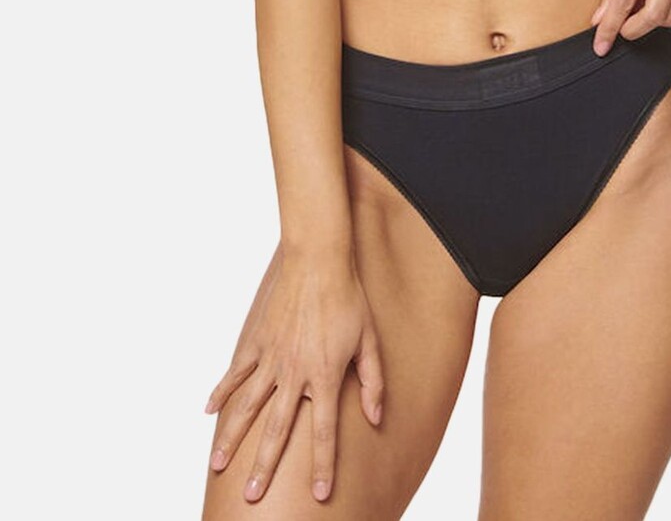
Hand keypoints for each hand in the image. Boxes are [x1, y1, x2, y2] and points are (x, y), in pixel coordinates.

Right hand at [204, 240, 383, 503]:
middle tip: (252, 496)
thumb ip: (372, 382)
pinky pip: (235, 373)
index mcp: (325, 375)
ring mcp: (271, 358)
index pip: (325, 432)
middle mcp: (295, 373)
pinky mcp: (257, 342)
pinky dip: (220, 393)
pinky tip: (207, 413)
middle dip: (264, 466)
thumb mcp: (369, 341)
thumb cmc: (348, 300)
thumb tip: (375, 417)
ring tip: (216, 467)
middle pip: (277, 430)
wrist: (318, 261)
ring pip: (247, 407)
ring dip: (231, 439)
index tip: (321, 495)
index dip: (324, 466)